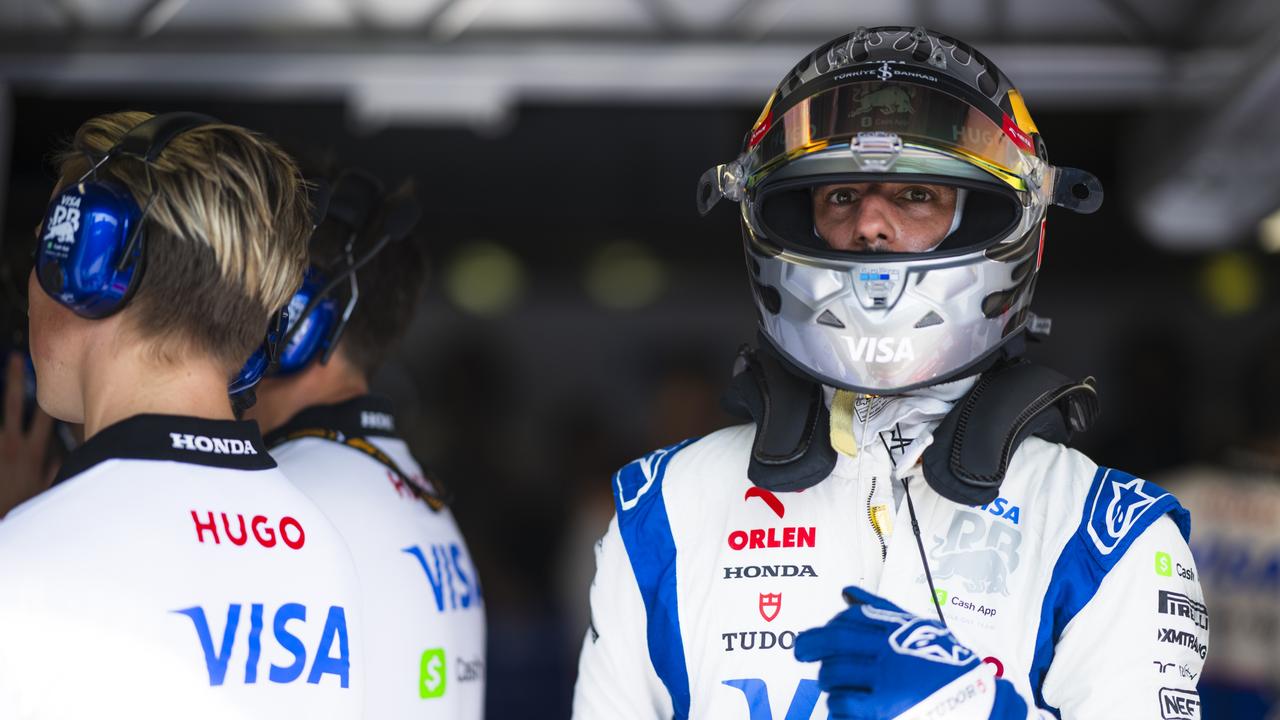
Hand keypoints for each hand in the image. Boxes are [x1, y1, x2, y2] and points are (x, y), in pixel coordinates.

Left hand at [1, 352, 55, 517]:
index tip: (52, 376)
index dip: (48, 396)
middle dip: (16, 379)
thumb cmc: (20, 507)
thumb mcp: (46, 490)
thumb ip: (54, 469)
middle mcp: (12, 444)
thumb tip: (62, 456)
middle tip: (16, 358)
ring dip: (1, 396)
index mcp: (34, 451)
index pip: (45, 416)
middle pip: (15, 404)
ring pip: (0, 415)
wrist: (3, 518)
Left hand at [795, 586, 1026, 719]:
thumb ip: (882, 610)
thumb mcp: (920, 630)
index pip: (854, 618)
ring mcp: (885, 682)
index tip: (823, 632)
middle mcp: (890, 652)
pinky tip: (846, 708)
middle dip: (810, 644)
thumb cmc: (948, 671)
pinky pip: (842, 704)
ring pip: (833, 674)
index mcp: (899, 631)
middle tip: (801, 651)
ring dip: (828, 680)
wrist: (980, 707)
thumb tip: (847, 592)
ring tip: (837, 686)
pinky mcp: (882, 710)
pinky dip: (838, 706)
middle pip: (835, 641)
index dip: (831, 623)